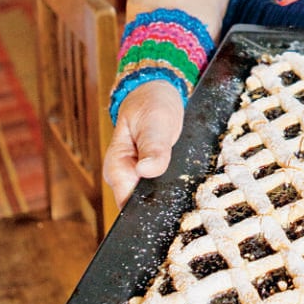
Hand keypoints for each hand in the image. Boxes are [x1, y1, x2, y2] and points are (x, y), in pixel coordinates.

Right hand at [103, 80, 184, 207]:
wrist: (157, 94)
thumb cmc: (152, 104)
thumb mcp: (156, 123)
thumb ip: (154, 148)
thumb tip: (145, 171)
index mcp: (117, 167)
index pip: (127, 203)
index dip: (148, 208)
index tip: (169, 204)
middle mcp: (123, 177)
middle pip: (141, 206)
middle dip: (162, 204)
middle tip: (184, 194)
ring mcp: (135, 178)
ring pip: (152, 199)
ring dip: (169, 196)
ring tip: (186, 186)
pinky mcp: (148, 176)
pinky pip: (159, 190)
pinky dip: (171, 189)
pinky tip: (184, 184)